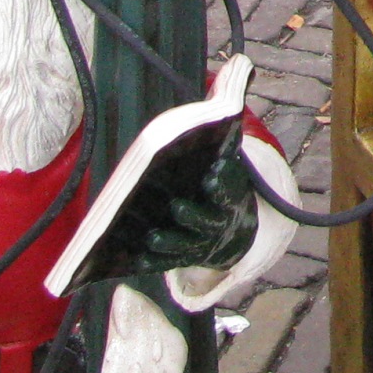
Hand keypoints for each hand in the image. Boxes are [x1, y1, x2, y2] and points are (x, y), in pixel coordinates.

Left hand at [137, 150, 257, 272]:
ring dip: (169, 242)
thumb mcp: (230, 171)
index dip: (220, 187)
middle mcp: (215, 224)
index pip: (227, 194)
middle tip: (176, 207)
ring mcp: (200, 243)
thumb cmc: (224, 190)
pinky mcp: (184, 257)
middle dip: (192, 216)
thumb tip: (218, 109)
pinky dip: (155, 262)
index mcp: (228, 201)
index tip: (210, 178)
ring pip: (185, 245)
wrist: (234, 231)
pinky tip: (139, 260)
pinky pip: (169, 262)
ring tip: (152, 237)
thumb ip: (223, 148)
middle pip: (205, 223)